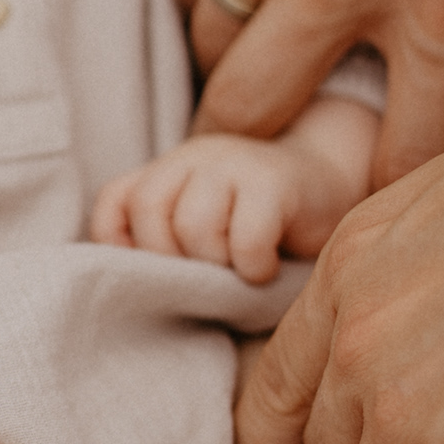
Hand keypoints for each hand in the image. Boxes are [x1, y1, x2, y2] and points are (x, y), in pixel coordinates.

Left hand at [92, 97, 373, 283]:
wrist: (328, 189)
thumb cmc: (258, 225)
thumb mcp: (201, 227)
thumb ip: (163, 242)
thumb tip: (130, 287)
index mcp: (168, 169)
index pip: (114, 201)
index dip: (121, 245)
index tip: (155, 272)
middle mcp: (194, 156)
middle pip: (149, 211)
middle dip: (172, 259)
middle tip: (207, 275)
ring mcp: (233, 162)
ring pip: (193, 225)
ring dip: (216, 264)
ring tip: (238, 270)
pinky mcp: (275, 181)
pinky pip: (245, 239)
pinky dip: (253, 267)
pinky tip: (266, 269)